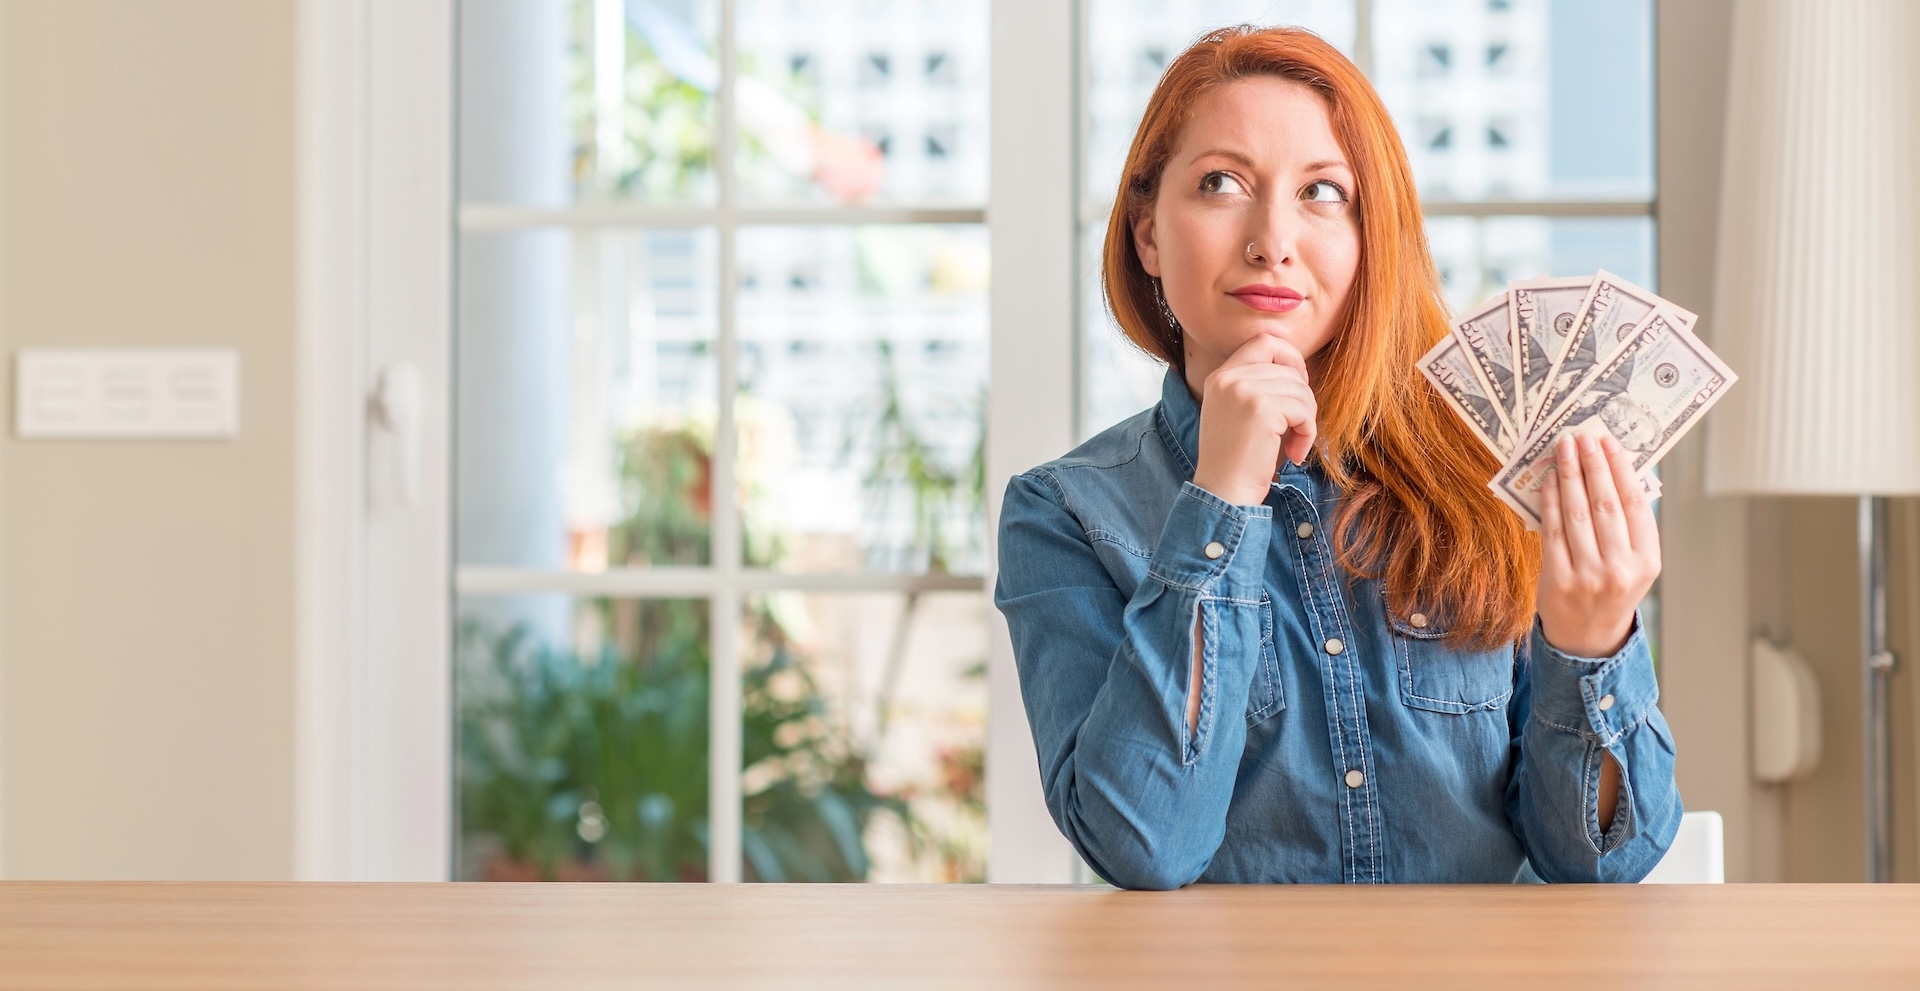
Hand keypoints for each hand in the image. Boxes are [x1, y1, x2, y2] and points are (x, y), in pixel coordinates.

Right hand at [1190, 336, 1317, 505]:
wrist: (1223, 492)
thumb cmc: (1238, 459)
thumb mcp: (1238, 412)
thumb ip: (1258, 385)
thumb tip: (1299, 370)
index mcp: (1221, 376)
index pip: (1264, 342)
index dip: (1290, 358)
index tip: (1296, 387)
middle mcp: (1228, 378)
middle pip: (1288, 366)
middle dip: (1302, 396)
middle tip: (1297, 423)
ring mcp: (1243, 391)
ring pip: (1300, 389)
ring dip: (1306, 419)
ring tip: (1293, 444)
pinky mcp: (1261, 409)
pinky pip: (1303, 410)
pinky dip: (1308, 432)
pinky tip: (1294, 452)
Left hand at [1537, 431, 1661, 656]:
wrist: (1589, 637)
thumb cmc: (1612, 589)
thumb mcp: (1635, 562)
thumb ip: (1629, 524)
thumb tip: (1615, 469)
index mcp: (1647, 560)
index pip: (1635, 504)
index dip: (1621, 469)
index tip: (1609, 442)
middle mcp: (1621, 568)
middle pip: (1604, 504)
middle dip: (1592, 465)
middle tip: (1583, 436)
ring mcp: (1588, 575)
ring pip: (1576, 513)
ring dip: (1568, 475)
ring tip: (1563, 449)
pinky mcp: (1558, 580)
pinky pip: (1553, 530)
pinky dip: (1550, 501)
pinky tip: (1547, 480)